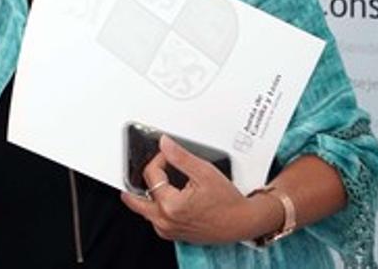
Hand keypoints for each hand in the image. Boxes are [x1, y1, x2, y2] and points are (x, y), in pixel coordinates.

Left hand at [120, 135, 280, 244]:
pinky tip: (164, 198)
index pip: (151, 175)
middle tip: (144, 168)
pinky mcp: (173, 234)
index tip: (167, 154)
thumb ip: (181, 156)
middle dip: (138, 180)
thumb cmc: (227, 202)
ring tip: (153, 181)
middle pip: (136, 199)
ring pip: (144, 211)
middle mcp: (165, 221)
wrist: (241, 222)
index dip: (158, 159)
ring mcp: (168, 230)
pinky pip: (155, 220)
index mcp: (170, 205)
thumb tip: (164, 143)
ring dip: (145, 195)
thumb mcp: (204, 172)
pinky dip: (155, 208)